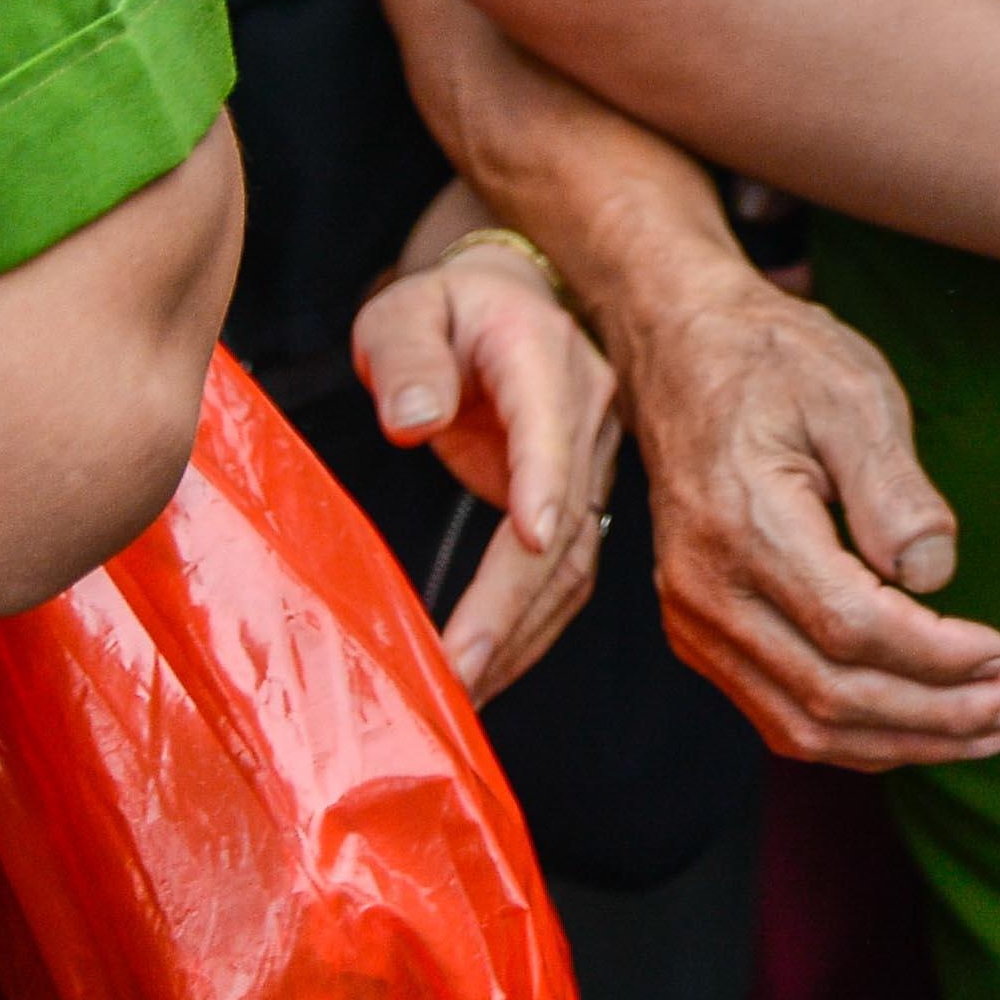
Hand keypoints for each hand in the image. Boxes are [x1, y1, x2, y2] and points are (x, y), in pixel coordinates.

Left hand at [355, 234, 625, 699]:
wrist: (506, 306)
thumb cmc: (446, 309)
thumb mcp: (407, 310)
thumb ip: (408, 358)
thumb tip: (414, 421)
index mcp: (544, 355)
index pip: (552, 424)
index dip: (544, 481)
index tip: (530, 539)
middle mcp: (587, 413)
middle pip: (565, 516)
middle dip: (513, 600)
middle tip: (459, 669)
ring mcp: (593, 461)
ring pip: (573, 560)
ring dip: (521, 632)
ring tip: (463, 693)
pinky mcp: (581, 500)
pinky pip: (564, 573)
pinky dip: (529, 627)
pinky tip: (489, 671)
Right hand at [620, 268, 999, 766]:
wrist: (683, 352)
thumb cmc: (777, 362)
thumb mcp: (853, 395)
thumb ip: (894, 491)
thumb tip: (934, 577)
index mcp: (744, 525)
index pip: (851, 627)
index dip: (935, 657)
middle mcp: (707, 590)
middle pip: (831, 693)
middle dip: (936, 714)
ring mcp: (695, 619)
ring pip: (802, 723)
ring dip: (901, 740)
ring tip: (987, 729)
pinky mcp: (701, 632)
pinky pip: (777, 711)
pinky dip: (853, 735)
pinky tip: (918, 725)